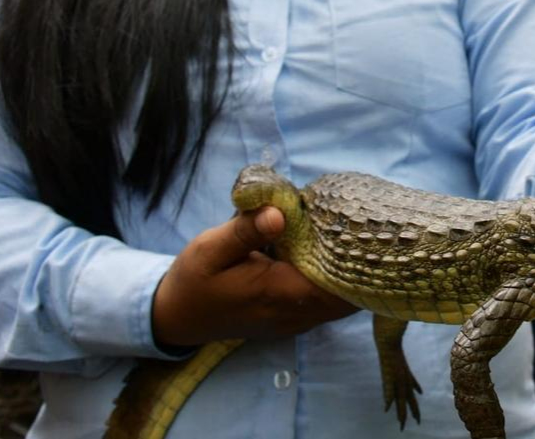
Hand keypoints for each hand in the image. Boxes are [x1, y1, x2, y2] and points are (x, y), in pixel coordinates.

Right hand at [151, 206, 356, 348]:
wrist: (177, 317)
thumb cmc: (194, 281)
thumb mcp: (210, 249)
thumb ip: (246, 232)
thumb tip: (280, 213)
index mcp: (279, 293)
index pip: (338, 285)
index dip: (353, 259)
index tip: (355, 228)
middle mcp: (295, 314)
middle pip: (349, 296)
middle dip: (357, 263)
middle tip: (355, 226)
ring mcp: (297, 322)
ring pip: (342, 302)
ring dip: (348, 273)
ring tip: (346, 236)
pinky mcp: (293, 320)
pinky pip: (327, 304)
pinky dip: (335, 282)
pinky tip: (329, 254)